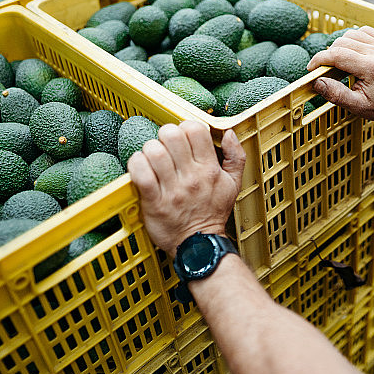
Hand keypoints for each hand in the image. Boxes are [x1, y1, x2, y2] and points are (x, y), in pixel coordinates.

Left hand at [127, 120, 245, 255]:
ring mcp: (172, 190)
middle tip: (164, 146)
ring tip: (151, 158)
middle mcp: (191, 177)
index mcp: (210, 169)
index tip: (182, 137)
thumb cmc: (213, 213)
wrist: (199, 246)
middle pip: (171, 135)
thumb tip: (230, 133)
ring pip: (153, 151)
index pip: (195, 129)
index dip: (185, 126)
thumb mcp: (233, 184)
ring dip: (148, 150)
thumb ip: (236, 157)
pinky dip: (136, 164)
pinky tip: (140, 167)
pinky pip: (140, 174)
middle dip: (164, 135)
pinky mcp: (153, 203)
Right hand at [307, 26, 373, 122]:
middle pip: (342, 43)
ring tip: (340, 62)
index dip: (319, 59)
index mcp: (371, 67)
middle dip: (328, 54)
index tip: (311, 68)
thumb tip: (316, 82)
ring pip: (350, 34)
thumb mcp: (357, 106)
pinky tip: (352, 52)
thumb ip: (336, 94)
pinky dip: (353, 39)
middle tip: (326, 69)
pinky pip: (363, 31)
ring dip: (340, 46)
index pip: (338, 55)